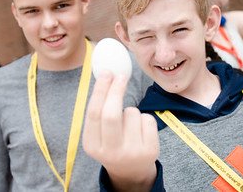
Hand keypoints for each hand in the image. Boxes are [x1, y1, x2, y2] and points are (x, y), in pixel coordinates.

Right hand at [82, 73, 158, 190]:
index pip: (94, 113)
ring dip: (131, 110)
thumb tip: (106, 74)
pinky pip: (147, 119)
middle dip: (116, 91)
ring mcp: (131, 152)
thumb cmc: (113, 142)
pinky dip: (144, 118)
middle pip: (111, 114)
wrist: (131, 170)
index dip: (100, 90)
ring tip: (129, 123)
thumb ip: (99, 109)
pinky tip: (141, 131)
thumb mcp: (99, 133)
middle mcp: (110, 152)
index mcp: (92, 146)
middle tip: (120, 76)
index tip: (106, 73)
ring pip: (132, 113)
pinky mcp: (150, 150)